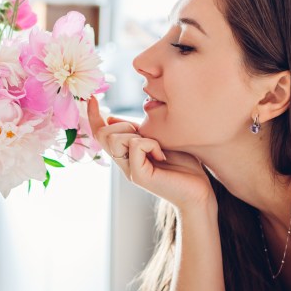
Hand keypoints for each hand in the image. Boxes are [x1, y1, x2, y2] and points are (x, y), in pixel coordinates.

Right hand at [86, 98, 214, 210]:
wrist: (199, 191)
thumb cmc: (184, 165)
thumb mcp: (158, 139)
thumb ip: (138, 131)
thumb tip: (111, 118)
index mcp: (126, 153)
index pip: (101, 134)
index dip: (93, 116)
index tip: (91, 99)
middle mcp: (124, 163)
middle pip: (104, 134)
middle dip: (124, 125)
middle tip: (146, 136)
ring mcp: (130, 170)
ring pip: (115, 139)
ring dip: (137, 135)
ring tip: (156, 147)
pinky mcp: (139, 176)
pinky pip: (135, 147)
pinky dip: (150, 144)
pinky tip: (162, 155)